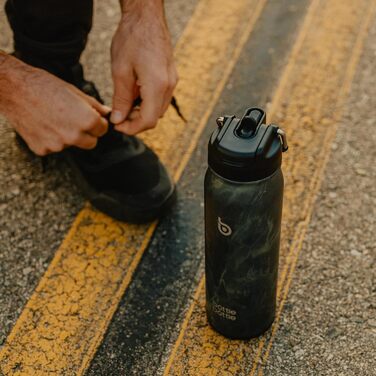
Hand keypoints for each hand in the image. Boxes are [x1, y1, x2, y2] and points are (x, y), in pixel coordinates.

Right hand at [0, 56, 109, 155]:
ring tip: (54, 118)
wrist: (13, 88)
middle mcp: (74, 136)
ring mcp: (57, 145)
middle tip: (74, 119)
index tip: (90, 117)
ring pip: (71, 144)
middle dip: (87, 133)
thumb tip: (107, 113)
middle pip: (91, 143)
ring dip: (68, 136)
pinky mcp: (42, 149)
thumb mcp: (75, 92)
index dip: (98, 122)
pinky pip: (53, 147)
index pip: (103, 130)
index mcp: (87, 121)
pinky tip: (42, 124)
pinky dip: (50, 138)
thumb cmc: (44, 86)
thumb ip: (94, 106)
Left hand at [110, 0, 177, 134]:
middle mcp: (168, 86)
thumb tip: (118, 119)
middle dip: (135, 122)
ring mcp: (172, 81)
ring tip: (124, 106)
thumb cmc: (132, 37)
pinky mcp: (170, 77)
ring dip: (141, 113)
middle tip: (118, 117)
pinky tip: (134, 95)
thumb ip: (120, 99)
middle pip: (154, 118)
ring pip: (158, 110)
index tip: (117, 126)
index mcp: (157, 85)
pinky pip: (160, 99)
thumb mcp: (120, 71)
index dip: (132, 129)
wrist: (146, 16)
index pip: (148, 120)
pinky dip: (147, 103)